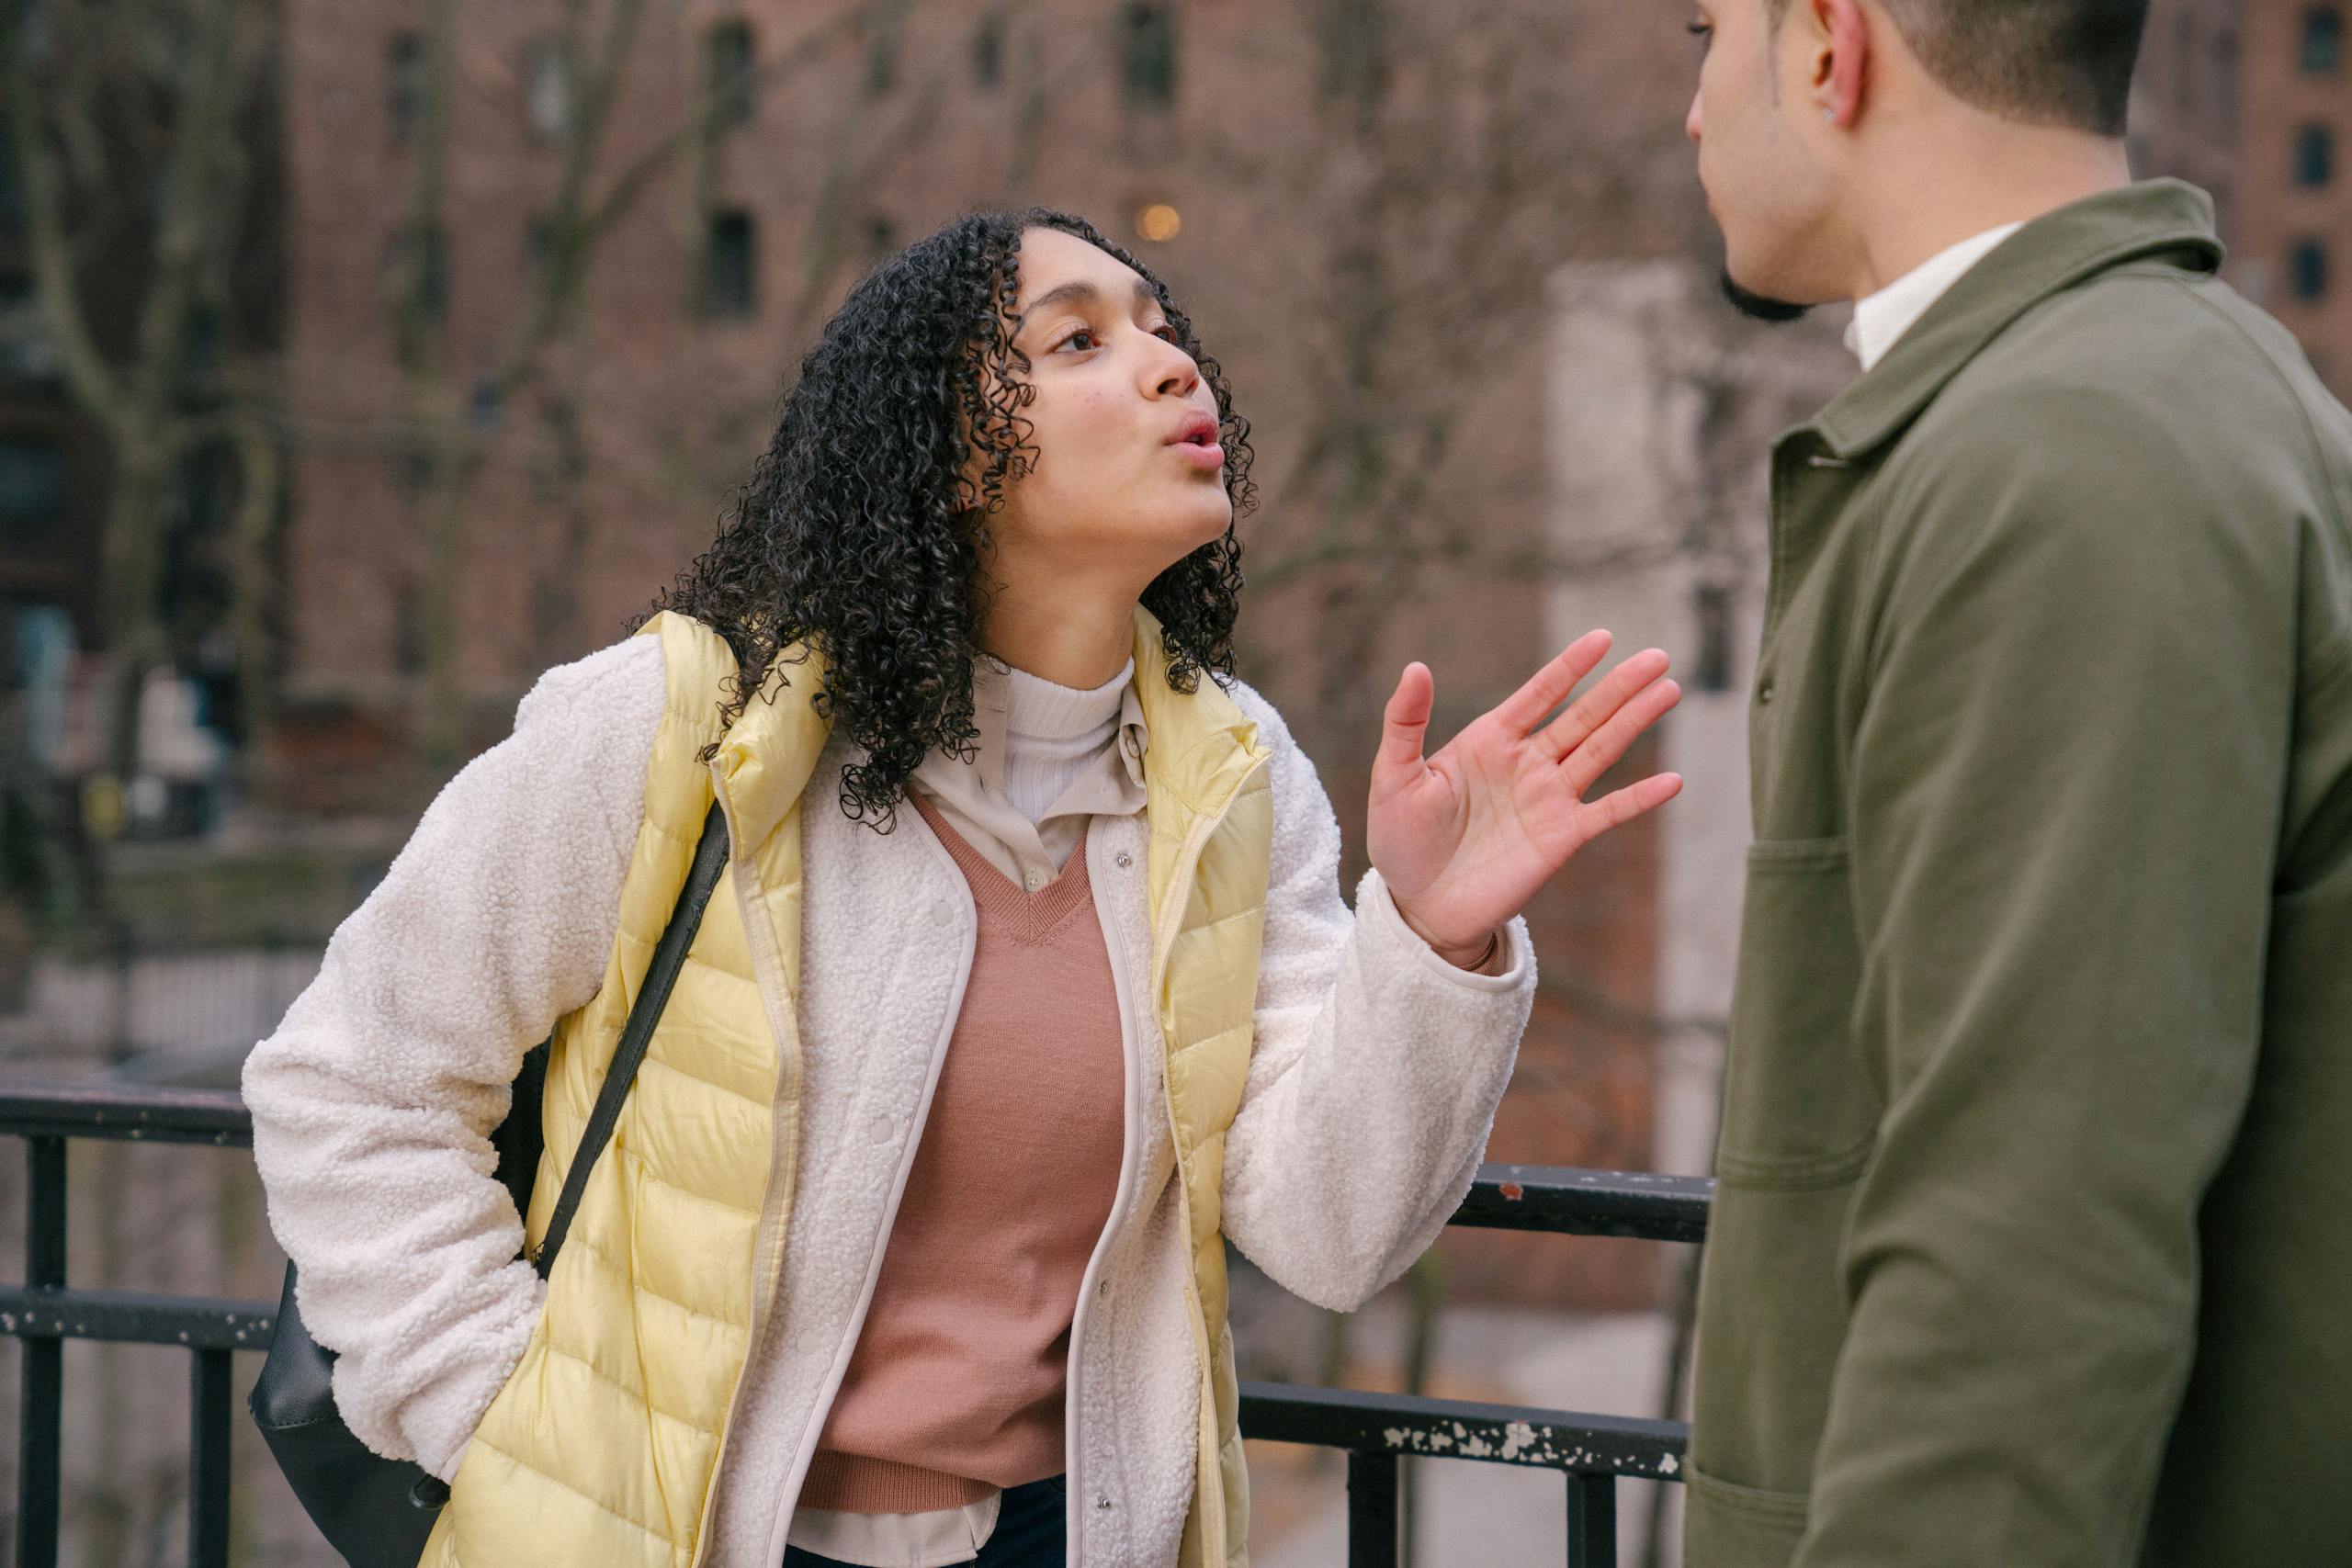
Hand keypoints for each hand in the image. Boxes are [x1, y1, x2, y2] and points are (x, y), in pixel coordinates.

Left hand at [1366, 631, 1683, 963]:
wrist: (1419, 906)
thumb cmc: (1401, 840)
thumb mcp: (1394, 776)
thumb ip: (1405, 722)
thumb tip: (1416, 666)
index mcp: (1490, 740)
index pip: (1539, 694)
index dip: (1570, 666)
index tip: (1602, 637)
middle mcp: (1527, 764)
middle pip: (1583, 716)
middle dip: (1619, 686)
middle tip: (1658, 656)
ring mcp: (1548, 799)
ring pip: (1602, 751)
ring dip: (1635, 722)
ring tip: (1670, 690)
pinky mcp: (1561, 838)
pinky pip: (1608, 812)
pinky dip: (1639, 797)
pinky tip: (1673, 781)